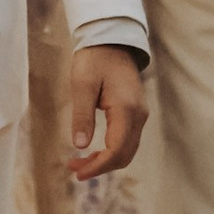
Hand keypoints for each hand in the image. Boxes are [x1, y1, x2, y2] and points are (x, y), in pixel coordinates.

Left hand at [66, 44, 146, 179]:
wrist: (111, 40)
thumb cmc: (94, 59)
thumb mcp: (82, 85)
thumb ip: (82, 116)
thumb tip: (80, 146)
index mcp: (126, 110)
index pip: (116, 151)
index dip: (98, 166)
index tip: (78, 172)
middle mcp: (138, 116)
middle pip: (124, 155)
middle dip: (101, 167)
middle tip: (74, 168)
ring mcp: (139, 114)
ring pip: (127, 149)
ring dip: (106, 160)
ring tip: (80, 162)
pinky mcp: (135, 112)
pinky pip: (127, 140)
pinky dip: (112, 150)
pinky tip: (94, 150)